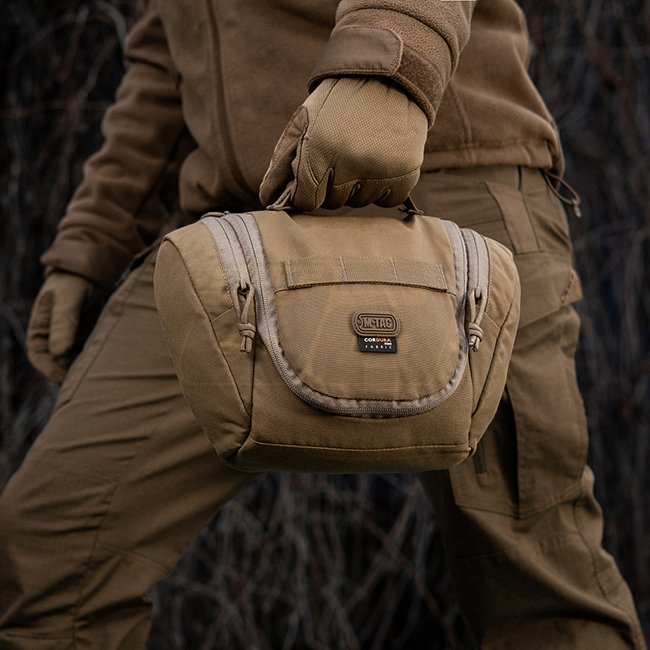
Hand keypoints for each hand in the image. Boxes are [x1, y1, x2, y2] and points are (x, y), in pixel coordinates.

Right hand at [26, 272, 101, 382]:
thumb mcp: (67, 301)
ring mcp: (71, 341)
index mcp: (39, 331)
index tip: (62, 378)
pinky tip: (107, 364)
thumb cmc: (72, 283)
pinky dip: (95, 362)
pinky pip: (89, 356)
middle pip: (58, 364)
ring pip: (75, 363)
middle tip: (86, 383)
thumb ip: (63, 323)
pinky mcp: (87, 340)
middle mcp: (54, 340)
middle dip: (70, 375)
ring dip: (84, 370)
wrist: (90, 273)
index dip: (49, 370)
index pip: (39, 357)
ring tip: (99, 376)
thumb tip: (58, 353)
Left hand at [259, 76, 427, 211]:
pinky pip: (389, 200)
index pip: (307, 201)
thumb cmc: (336, 104)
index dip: (309, 190)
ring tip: (364, 152)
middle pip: (334, 203)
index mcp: (318, 150)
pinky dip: (385, 187)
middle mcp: (349, 163)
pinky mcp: (406, 172)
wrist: (386, 76)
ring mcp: (380, 169)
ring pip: (361, 202)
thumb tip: (268, 199)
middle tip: (343, 154)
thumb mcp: (302, 124)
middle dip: (334, 185)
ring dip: (360, 186)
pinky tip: (383, 161)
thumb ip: (281, 164)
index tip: (316, 174)